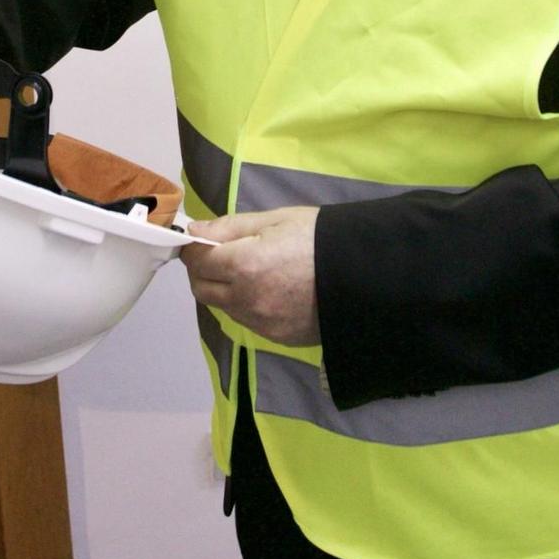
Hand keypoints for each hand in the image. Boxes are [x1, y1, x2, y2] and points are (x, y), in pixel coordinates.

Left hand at [182, 207, 320, 346]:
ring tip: (254, 272)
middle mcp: (246, 300)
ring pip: (223, 307)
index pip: (195, 261)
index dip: (194, 248)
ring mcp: (261, 323)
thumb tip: (193, 230)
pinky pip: (248, 321)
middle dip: (204, 271)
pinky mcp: (276, 337)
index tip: (203, 241)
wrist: (364, 274)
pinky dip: (248, 306)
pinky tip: (272, 290)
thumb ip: (229, 227)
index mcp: (243, 265)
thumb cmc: (319, 238)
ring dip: (226, 290)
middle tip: (223, 255)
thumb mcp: (275, 220)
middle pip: (201, 289)